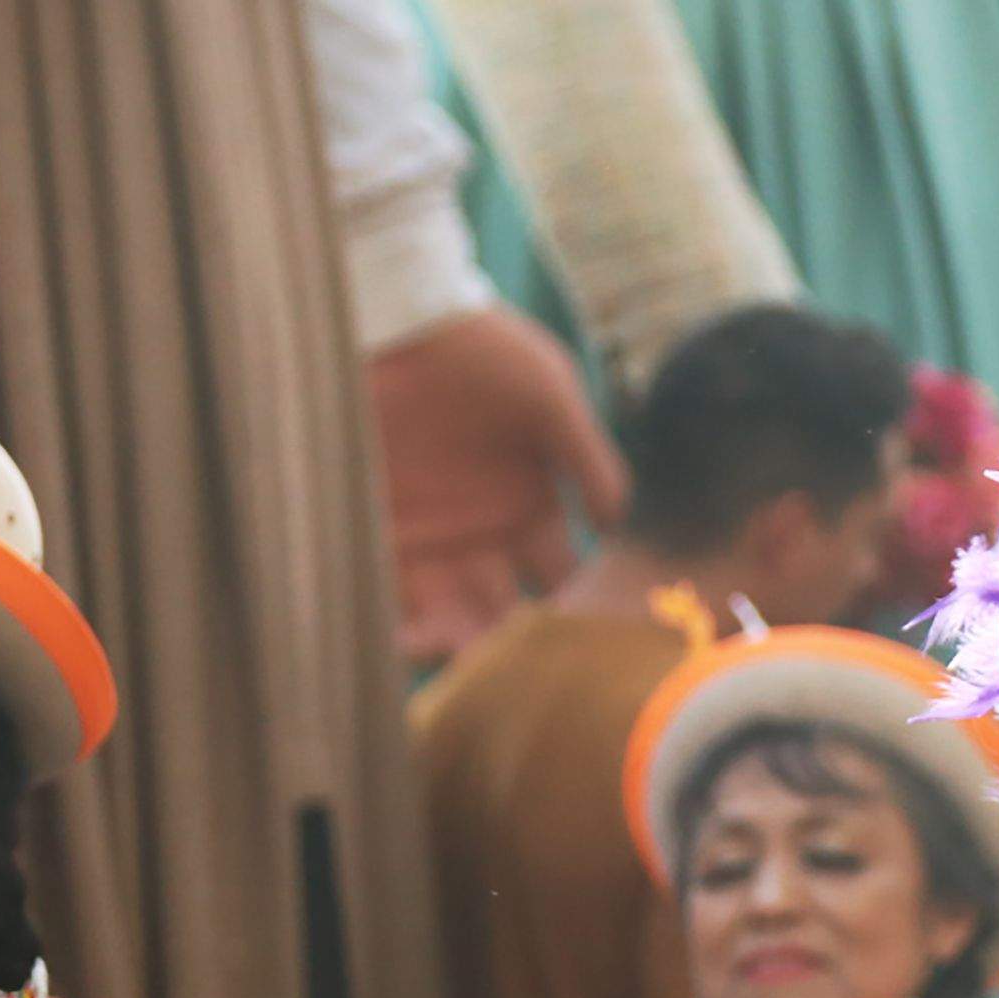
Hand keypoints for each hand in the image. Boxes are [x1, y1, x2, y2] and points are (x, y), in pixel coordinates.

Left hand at [366, 306, 630, 666]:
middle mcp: (486, 539)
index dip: (583, 615)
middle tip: (523, 683)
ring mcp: (430, 541)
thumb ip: (585, 457)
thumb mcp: (548, 394)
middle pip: (512, 618)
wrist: (392, 313)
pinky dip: (395, 629)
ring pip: (452, 621)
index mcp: (535, 511)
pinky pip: (387, 597)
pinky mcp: (377, 533)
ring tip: (463, 679)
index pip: (569, 580)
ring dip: (460, 653)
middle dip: (519, 655)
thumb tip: (622, 522)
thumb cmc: (481, 346)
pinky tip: (400, 646)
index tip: (591, 649)